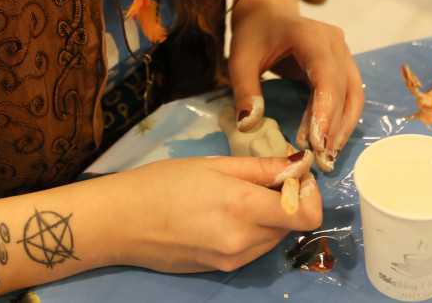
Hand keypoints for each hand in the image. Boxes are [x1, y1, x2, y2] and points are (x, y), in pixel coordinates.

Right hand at [97, 154, 320, 271]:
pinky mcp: (220, 269)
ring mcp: (232, 260)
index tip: (295, 176)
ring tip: (235, 196)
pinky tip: (222, 215)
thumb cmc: (164, 182)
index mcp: (245, 207)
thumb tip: (302, 163)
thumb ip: (263, 168)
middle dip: (286, 202)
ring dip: (268, 218)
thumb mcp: (215, 165)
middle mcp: (244, 240)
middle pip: (290, 225)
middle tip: (262, 179)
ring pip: (272, 238)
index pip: (307, 215)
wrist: (121, 221)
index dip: (310, 194)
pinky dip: (251, 232)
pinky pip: (251, 250)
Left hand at [228, 0, 364, 171]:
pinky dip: (339, 120)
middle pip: (345, 90)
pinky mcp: (342, 66)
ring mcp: (342, 54)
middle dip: (335, 128)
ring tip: (326, 157)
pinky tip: (325, 142)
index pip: (326, 76)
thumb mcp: (240, 58)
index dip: (325, 110)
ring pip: (353, 96)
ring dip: (342, 128)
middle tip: (322, 161)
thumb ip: (245, 89)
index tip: (317, 142)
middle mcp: (335, 43)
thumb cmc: (254, 32)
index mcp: (311, 36)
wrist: (267, 11)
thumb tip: (250, 125)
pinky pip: (347, 96)